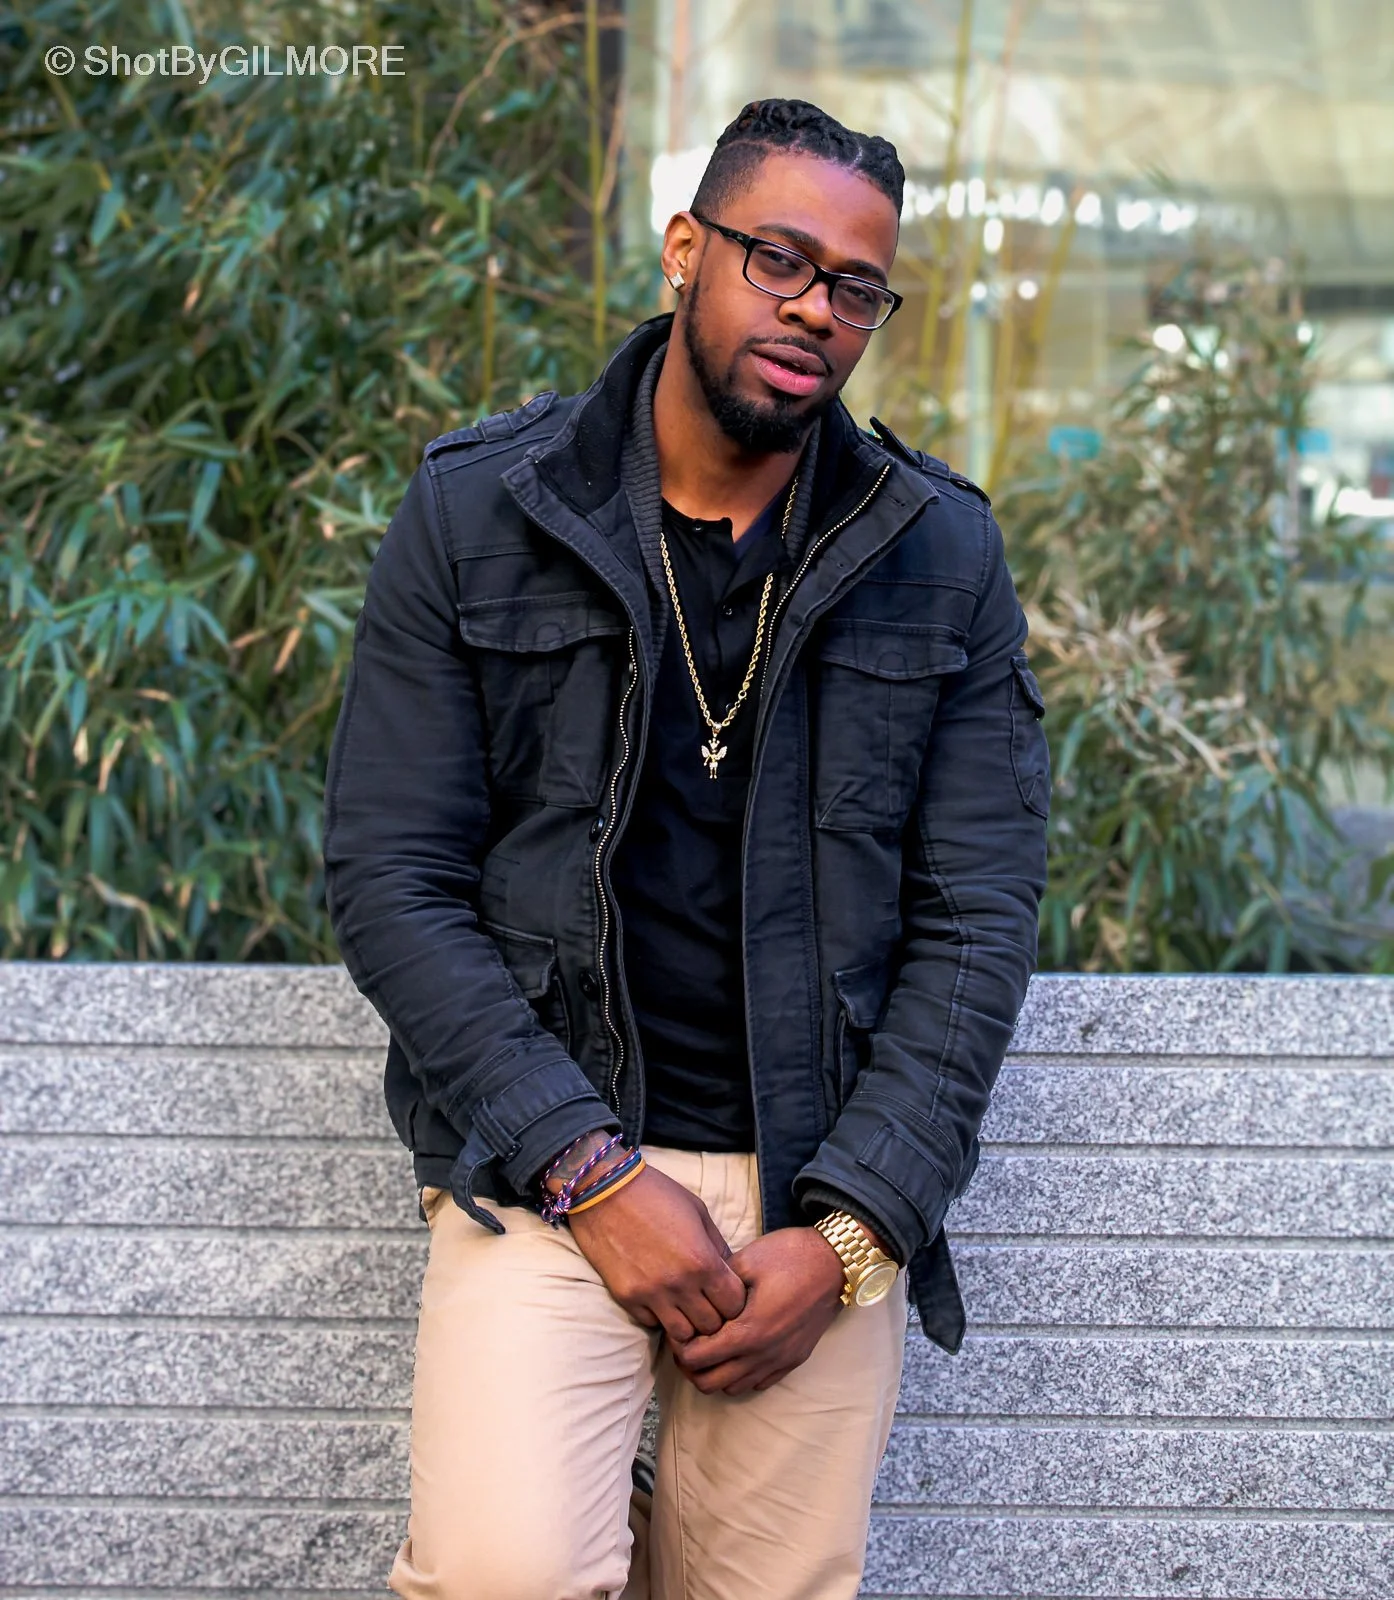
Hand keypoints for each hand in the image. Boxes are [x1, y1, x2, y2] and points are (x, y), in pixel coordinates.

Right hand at [568, 1165, 746, 1344]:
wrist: (605, 1190)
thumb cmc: (655, 1194)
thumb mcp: (697, 1211)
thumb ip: (717, 1245)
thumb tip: (730, 1272)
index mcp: (702, 1259)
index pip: (734, 1304)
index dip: (734, 1300)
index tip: (727, 1292)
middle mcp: (679, 1283)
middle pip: (711, 1326)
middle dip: (714, 1316)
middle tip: (707, 1302)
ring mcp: (650, 1294)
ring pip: (682, 1335)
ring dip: (687, 1323)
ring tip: (684, 1306)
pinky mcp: (626, 1297)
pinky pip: (651, 1324)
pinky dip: (658, 1316)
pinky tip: (659, 1297)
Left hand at [672, 1227, 844, 1395]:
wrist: (836, 1263)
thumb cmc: (791, 1256)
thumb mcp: (746, 1260)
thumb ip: (717, 1284)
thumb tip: (695, 1296)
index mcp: (748, 1331)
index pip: (697, 1359)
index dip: (679, 1346)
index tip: (678, 1327)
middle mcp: (763, 1355)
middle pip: (709, 1383)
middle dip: (691, 1367)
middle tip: (688, 1342)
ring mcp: (780, 1361)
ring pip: (733, 1388)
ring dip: (715, 1373)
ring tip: (711, 1347)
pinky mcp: (793, 1360)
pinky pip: (758, 1384)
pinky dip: (740, 1375)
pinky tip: (737, 1351)